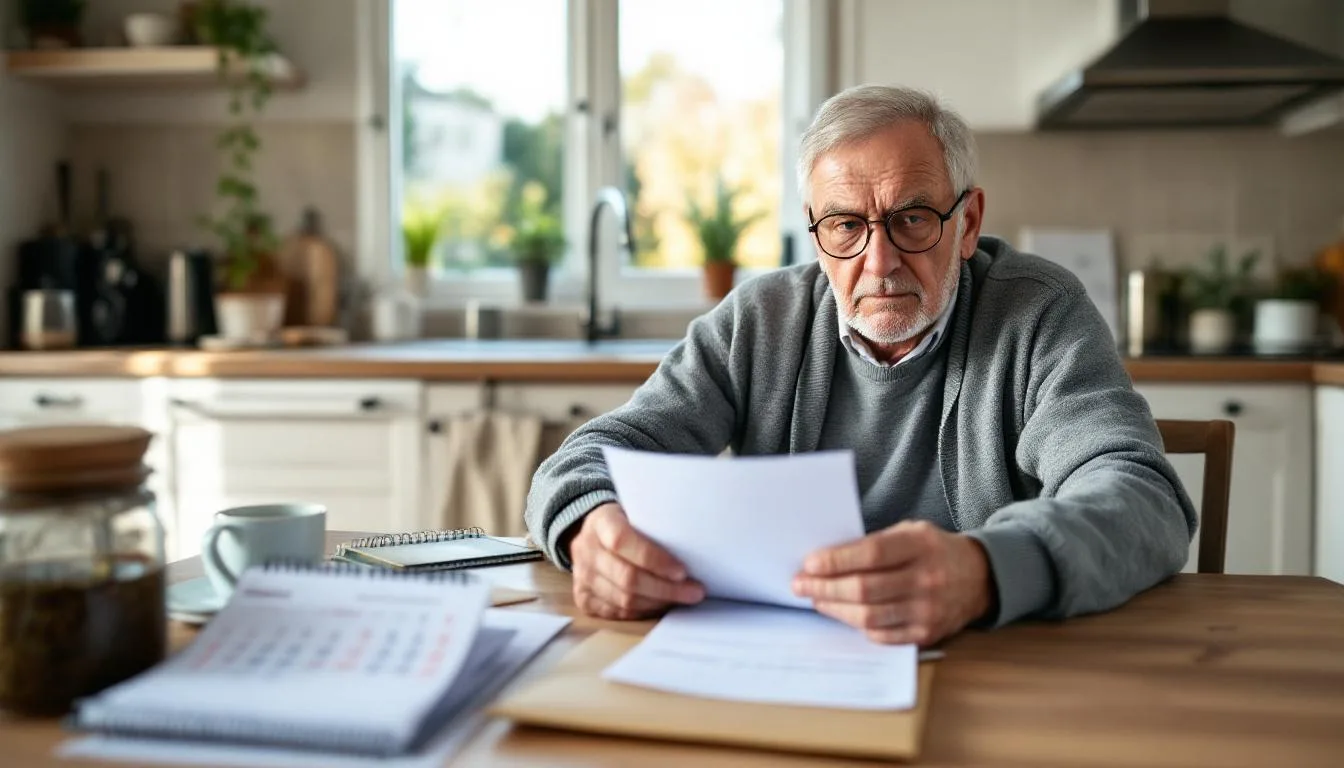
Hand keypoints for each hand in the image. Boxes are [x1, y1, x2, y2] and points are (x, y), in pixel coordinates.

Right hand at [565, 502, 704, 619]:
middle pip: (626, 578)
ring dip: (658, 603)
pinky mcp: (583, 598)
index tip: (683, 571)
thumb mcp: (636, 512)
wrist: (589, 531)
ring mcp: (582, 576)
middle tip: (695, 592)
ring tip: (683, 599)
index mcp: (600, 523)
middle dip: (666, 589)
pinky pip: (616, 613)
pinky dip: (642, 612)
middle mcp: (586, 550)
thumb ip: (655, 526)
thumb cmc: (625, 521)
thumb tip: (695, 548)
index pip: (622, 541)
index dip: (654, 559)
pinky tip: (660, 605)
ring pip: (624, 600)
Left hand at [792, 520, 993, 645]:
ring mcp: (928, 611)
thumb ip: (875, 543)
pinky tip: (843, 614)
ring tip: (816, 600)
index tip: (809, 563)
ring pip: (869, 616)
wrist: (978, 578)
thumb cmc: (934, 551)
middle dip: (825, 588)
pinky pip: (882, 635)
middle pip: (865, 589)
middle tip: (801, 585)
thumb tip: (827, 558)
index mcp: (921, 546)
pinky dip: (857, 626)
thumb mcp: (910, 532)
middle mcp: (927, 580)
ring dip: (835, 609)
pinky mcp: (927, 634)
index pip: (871, 554)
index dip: (836, 561)